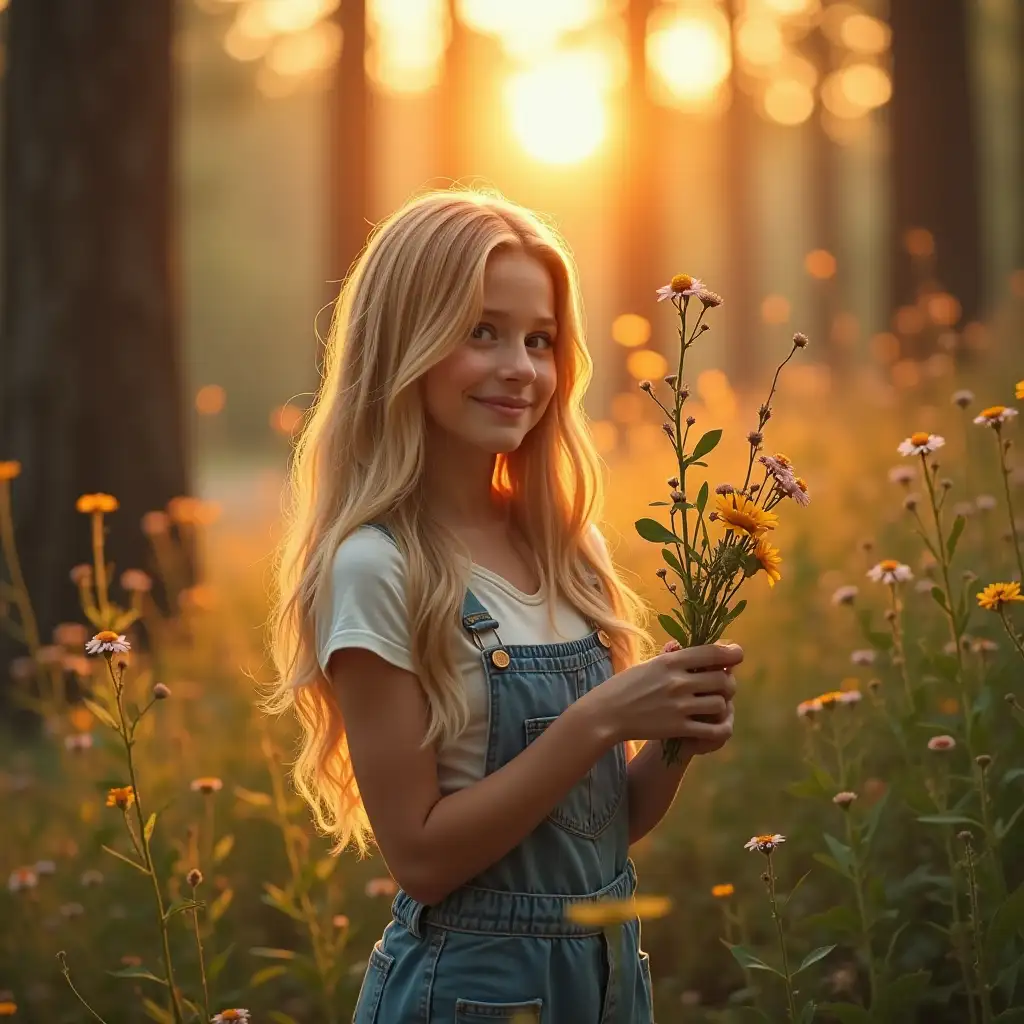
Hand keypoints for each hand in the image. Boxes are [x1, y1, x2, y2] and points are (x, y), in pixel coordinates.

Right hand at [584, 637, 741, 745]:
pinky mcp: (677, 728)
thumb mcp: (648, 665)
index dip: (731, 652)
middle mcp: (677, 682)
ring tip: (714, 705)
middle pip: (722, 679)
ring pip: (720, 703)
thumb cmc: (624, 686)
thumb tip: (690, 647)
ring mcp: (679, 706)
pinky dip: (719, 728)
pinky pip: (712, 729)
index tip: (738, 654)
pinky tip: (715, 726)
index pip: (711, 652)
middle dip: (729, 682)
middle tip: (724, 684)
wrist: (606, 714)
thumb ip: (672, 658)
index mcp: (670, 662)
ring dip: (722, 704)